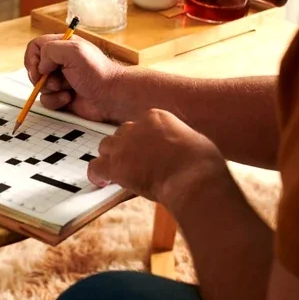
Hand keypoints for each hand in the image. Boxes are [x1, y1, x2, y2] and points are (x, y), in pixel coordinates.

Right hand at [24, 34, 122, 121]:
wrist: (112, 96)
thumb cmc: (97, 72)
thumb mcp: (73, 50)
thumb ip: (49, 50)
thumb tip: (41, 67)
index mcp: (63, 46)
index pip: (36, 46)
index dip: (33, 58)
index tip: (39, 69)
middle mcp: (60, 62)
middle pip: (35, 68)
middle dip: (42, 77)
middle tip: (55, 79)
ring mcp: (61, 80)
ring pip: (39, 86)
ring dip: (51, 89)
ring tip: (67, 88)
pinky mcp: (62, 97)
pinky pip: (47, 101)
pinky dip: (55, 101)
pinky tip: (69, 98)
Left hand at [88, 108, 226, 203]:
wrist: (194, 177)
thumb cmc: (202, 163)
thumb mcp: (194, 141)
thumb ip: (178, 142)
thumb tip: (177, 151)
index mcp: (157, 117)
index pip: (140, 125)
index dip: (141, 140)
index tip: (145, 151)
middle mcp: (138, 126)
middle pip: (121, 133)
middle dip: (125, 147)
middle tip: (132, 163)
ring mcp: (125, 144)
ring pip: (106, 147)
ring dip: (111, 158)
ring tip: (116, 172)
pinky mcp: (116, 165)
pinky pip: (96, 167)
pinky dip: (97, 175)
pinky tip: (103, 182)